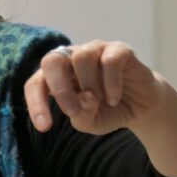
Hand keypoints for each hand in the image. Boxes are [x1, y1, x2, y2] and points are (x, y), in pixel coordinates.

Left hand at [24, 40, 164, 136]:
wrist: (140, 107)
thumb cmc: (107, 111)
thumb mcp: (90, 122)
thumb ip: (80, 114)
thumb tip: (85, 98)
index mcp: (58, 75)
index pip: (36, 83)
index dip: (36, 103)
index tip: (45, 127)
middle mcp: (72, 58)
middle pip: (52, 60)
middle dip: (60, 89)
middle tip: (74, 111)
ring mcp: (96, 50)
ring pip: (82, 57)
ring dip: (89, 85)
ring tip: (100, 101)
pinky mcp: (119, 50)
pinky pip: (110, 61)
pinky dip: (111, 84)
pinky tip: (114, 99)